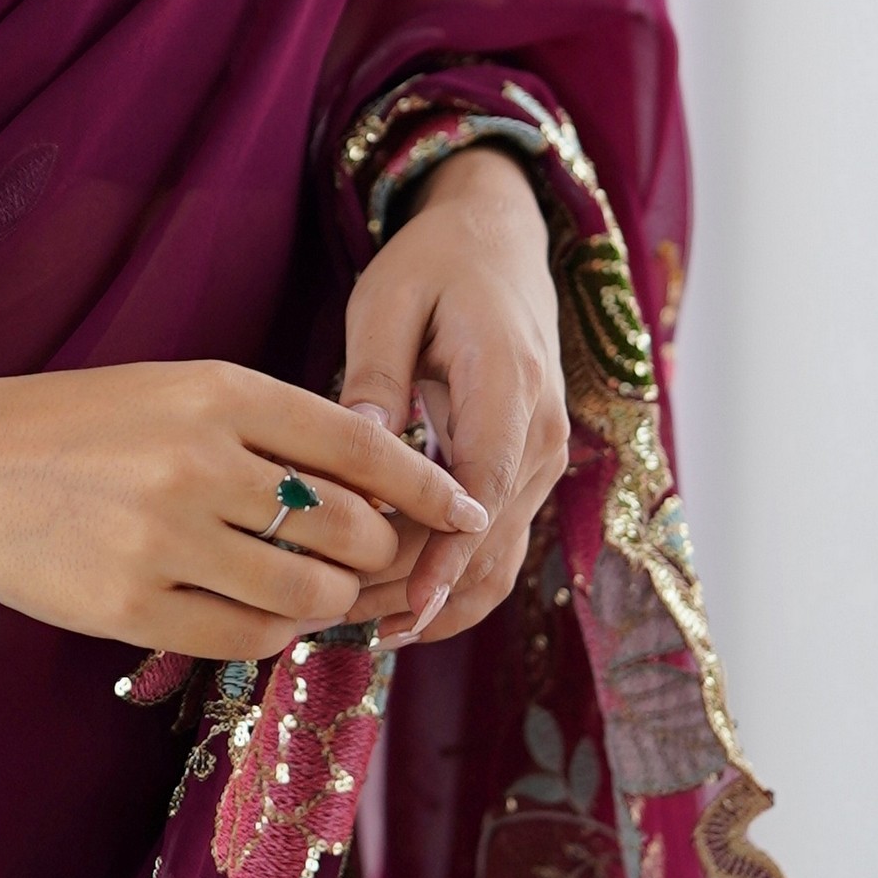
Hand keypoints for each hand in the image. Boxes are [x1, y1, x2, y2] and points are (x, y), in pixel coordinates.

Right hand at [0, 359, 485, 663]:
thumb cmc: (73, 427)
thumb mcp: (176, 391)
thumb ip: (269, 428)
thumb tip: (375, 488)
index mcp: (220, 392)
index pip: (362, 444)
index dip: (427, 487)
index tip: (463, 511)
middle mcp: (202, 460)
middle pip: (350, 527)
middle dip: (382, 556)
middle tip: (378, 568)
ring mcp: (167, 537)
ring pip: (309, 593)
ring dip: (333, 605)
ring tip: (322, 598)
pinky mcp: (133, 604)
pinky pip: (248, 639)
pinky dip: (274, 636)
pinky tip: (264, 620)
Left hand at [336, 146, 573, 645]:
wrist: (499, 244)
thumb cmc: (435, 264)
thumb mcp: (388, 299)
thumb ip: (374, 376)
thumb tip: (355, 453)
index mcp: (510, 387)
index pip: (481, 495)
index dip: (443, 561)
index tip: (399, 609)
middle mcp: (542, 435)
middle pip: (488, 544)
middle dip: (416, 596)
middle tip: (335, 625)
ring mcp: (542, 460)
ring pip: (498, 560)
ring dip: (434, 603)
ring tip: (356, 633)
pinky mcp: (528, 473)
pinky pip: (498, 547)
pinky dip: (452, 586)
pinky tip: (393, 611)